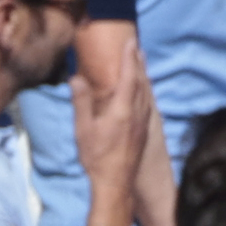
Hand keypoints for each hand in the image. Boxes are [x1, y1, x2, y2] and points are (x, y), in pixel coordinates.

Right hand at [75, 48, 154, 197]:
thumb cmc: (96, 157)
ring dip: (144, 75)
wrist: (116, 184)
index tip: (131, 41)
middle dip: (139, 63)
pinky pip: (148, 103)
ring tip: (141, 64)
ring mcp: (143, 123)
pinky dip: (146, 90)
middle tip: (137, 47)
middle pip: (141, 82)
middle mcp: (137, 113)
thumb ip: (82, 102)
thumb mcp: (83, 129)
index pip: (129, 77)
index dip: (130, 58)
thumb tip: (77, 78)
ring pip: (147, 93)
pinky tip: (143, 92)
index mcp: (123, 110)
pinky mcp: (144, 131)